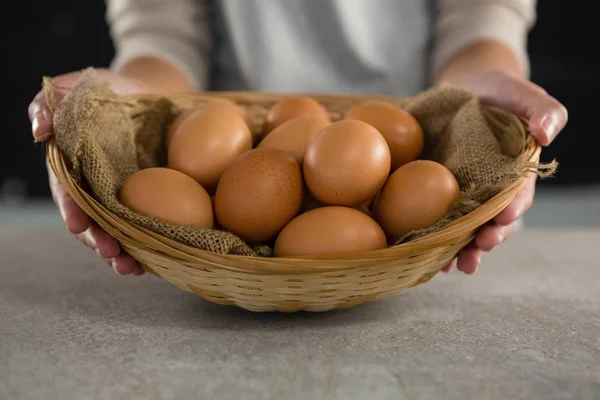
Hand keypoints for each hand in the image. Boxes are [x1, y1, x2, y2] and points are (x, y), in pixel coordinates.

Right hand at [29, 69, 148, 274]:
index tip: (78, 225)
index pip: (68, 193)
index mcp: (73, 167)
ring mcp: (119, 196)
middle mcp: (94, 188)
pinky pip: (144, 226)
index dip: (72, 210)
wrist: (148, 93)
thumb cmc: (107, 90)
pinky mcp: (146, 199)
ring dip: (122, 253)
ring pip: (116, 231)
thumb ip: (49, 104)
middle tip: (112, 254)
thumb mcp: (75, 88)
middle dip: (98, 241)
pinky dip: (147, 246)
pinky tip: (154, 262)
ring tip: (131, 268)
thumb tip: (40, 130)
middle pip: (92, 222)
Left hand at [442, 69, 567, 273]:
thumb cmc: (498, 90)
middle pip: (494, 220)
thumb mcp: (520, 92)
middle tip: (480, 249)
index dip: (513, 208)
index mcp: (515, 171)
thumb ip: (542, 109)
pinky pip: (441, 218)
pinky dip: (437, 238)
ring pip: (468, 227)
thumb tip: (548, 133)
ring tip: (454, 265)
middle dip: (488, 238)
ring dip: (463, 249)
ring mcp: (466, 192)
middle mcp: (493, 188)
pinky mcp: (440, 190)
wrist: (465, 86)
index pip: (518, 194)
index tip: (503, 219)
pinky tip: (430, 255)